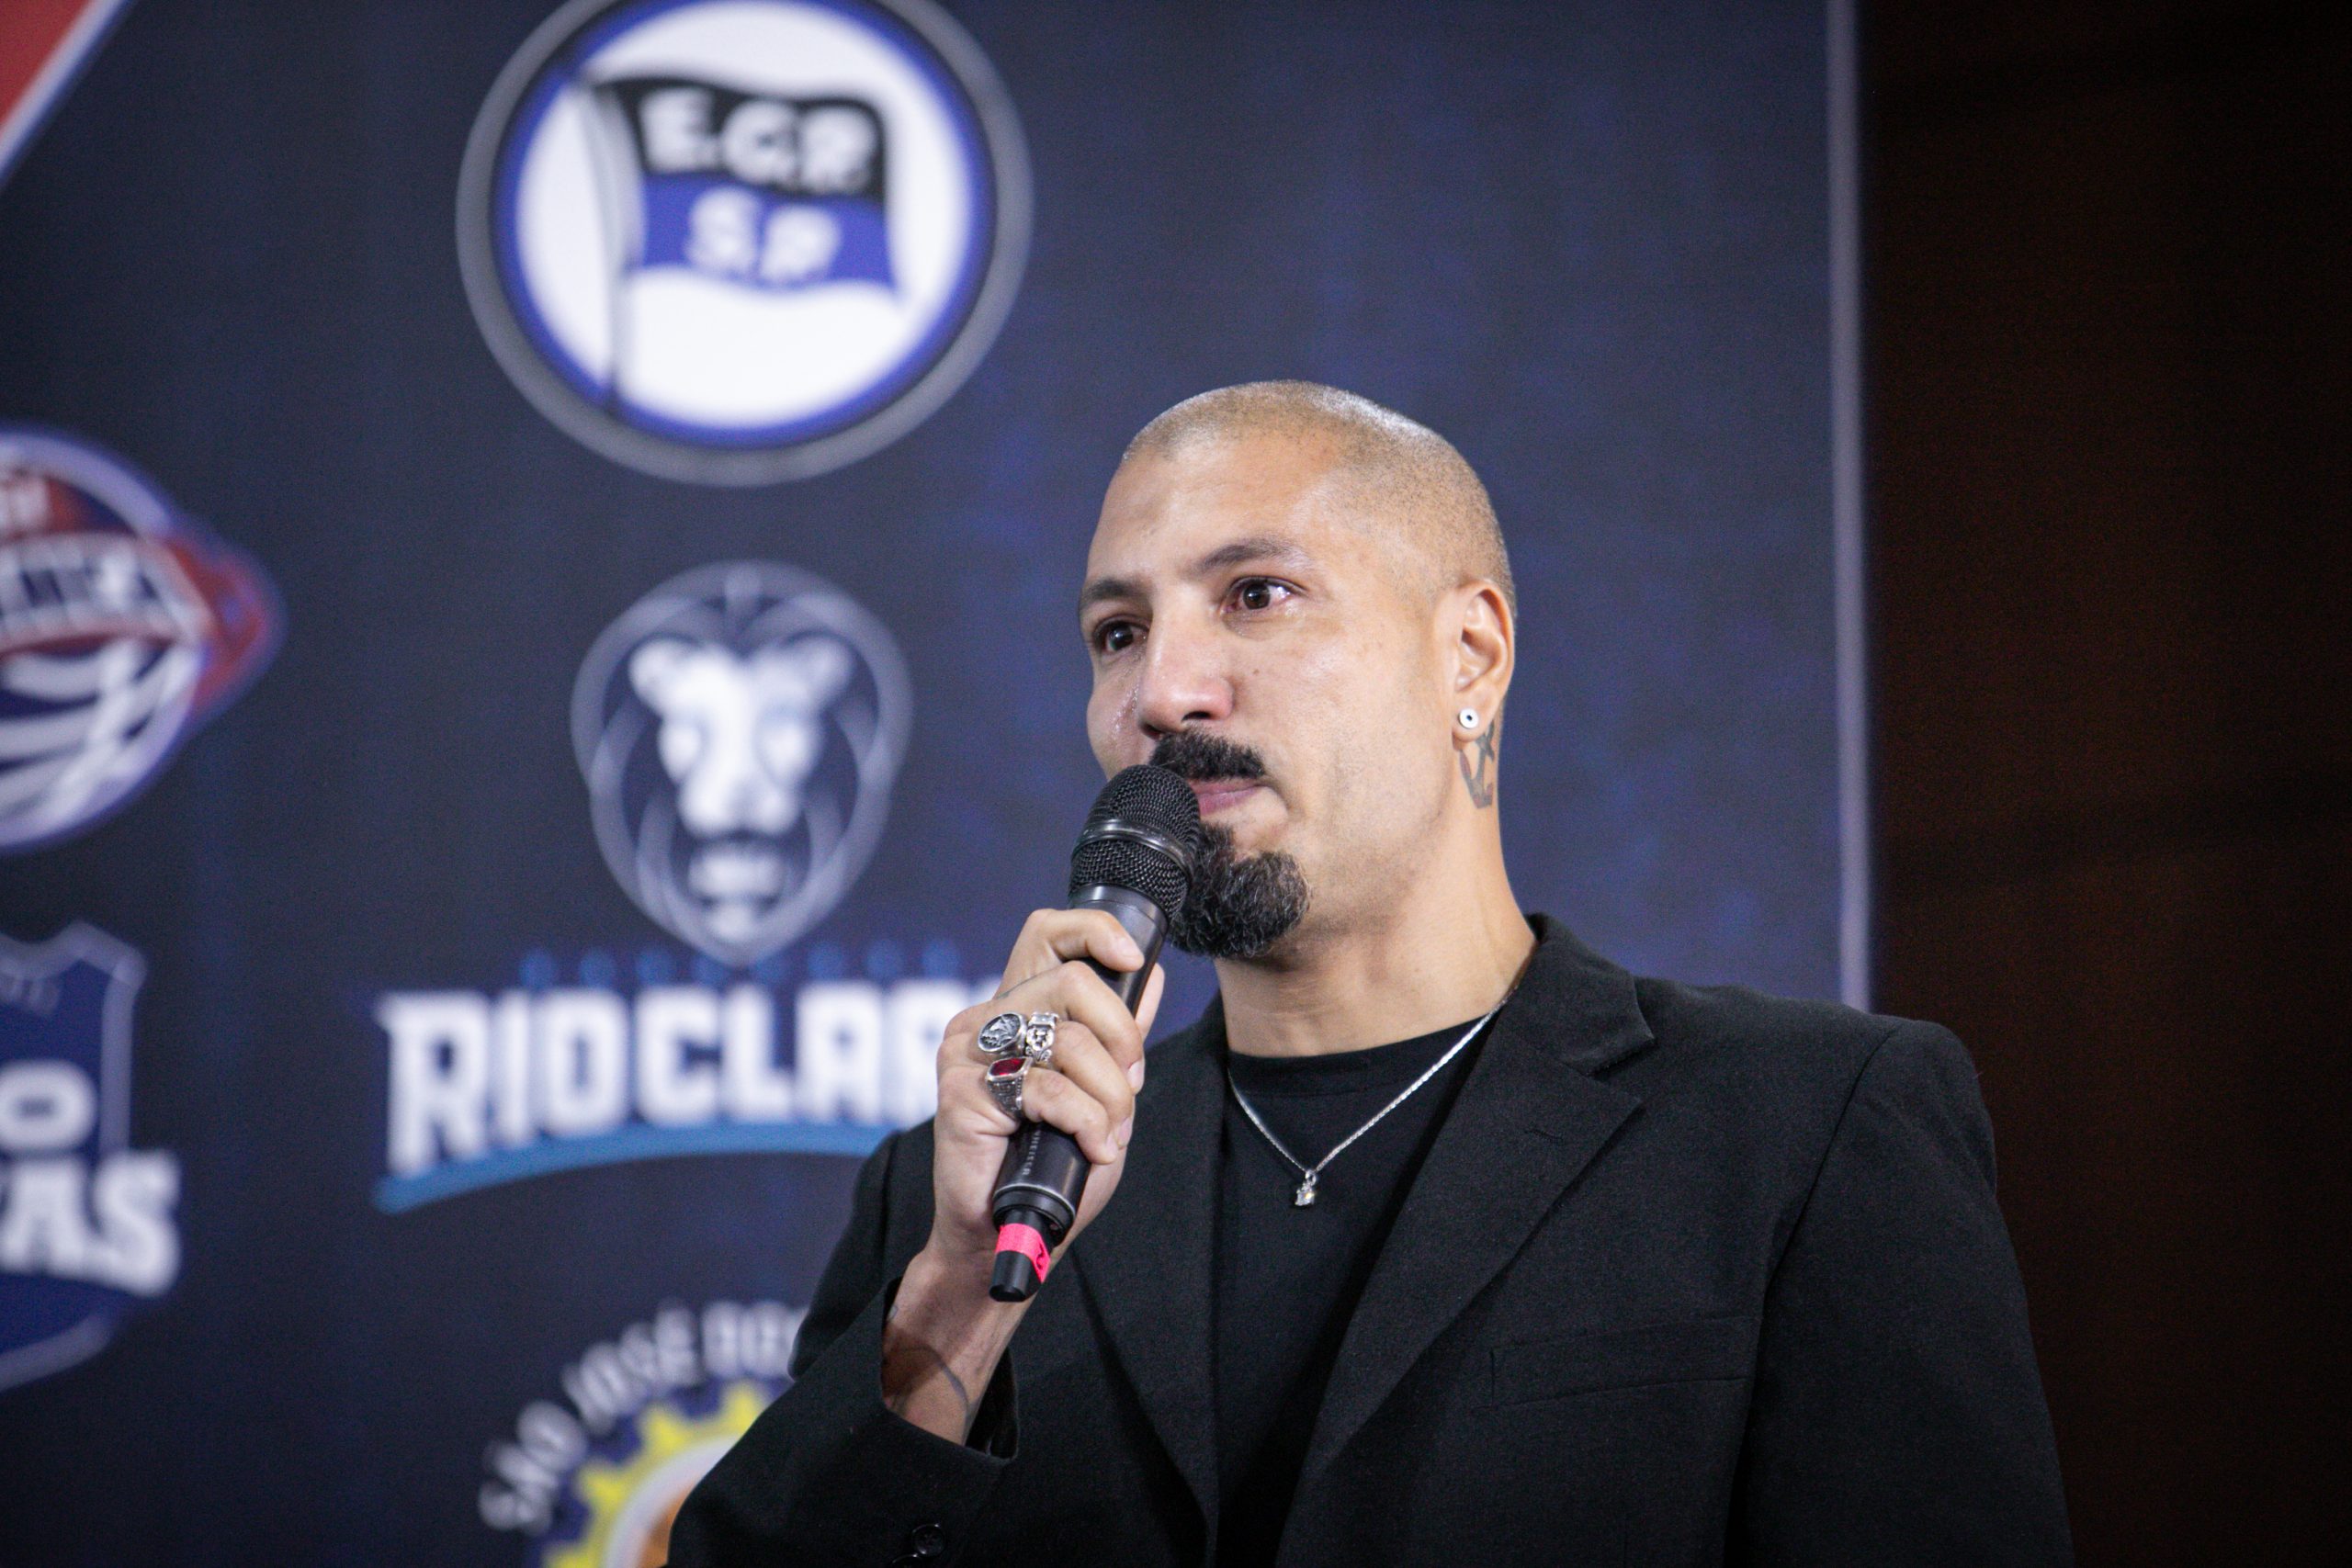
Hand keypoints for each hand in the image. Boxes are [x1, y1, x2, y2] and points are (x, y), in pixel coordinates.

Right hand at [926, 908, 1163, 1268]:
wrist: (1012, 1231)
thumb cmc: (1053, 1163)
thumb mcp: (1102, 1090)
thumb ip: (1116, 1036)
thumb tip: (1150, 976)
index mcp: (1016, 1009)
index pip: (1047, 933)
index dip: (1095, 931)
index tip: (1133, 957)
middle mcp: (986, 1019)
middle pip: (1074, 982)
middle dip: (1122, 1040)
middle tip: (1129, 1089)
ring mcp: (967, 1052)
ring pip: (1070, 1039)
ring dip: (1110, 1095)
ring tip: (1108, 1133)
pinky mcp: (961, 1092)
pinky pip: (1049, 1089)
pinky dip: (1087, 1123)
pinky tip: (1091, 1149)